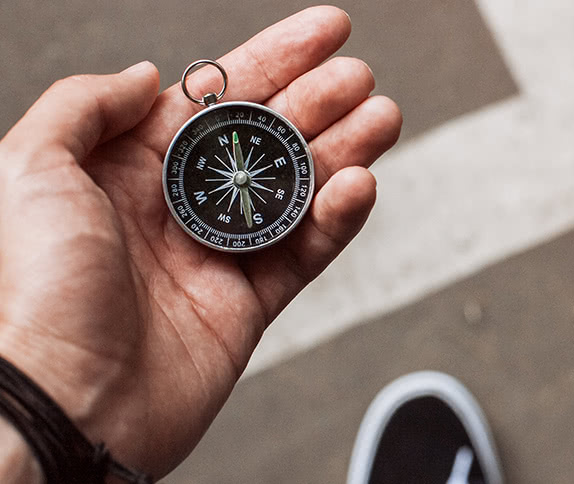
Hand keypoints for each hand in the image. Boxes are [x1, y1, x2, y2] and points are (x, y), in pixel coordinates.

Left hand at [0, 6, 400, 476]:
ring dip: (346, 149)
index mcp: (125, 167)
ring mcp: (216, 256)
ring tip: (383, 117)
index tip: (326, 32)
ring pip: (299, 190)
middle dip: (320, 100)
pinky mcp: (248, 306)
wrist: (62, 402)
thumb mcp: (28, 168)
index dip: (276, 57)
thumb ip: (85, 105)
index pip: (216, 96)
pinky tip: (360, 185)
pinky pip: (308, 252)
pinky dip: (339, 218)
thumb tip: (147, 74)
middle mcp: (175, 206)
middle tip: (360, 78)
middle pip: (267, 137)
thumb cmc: (32, 293)